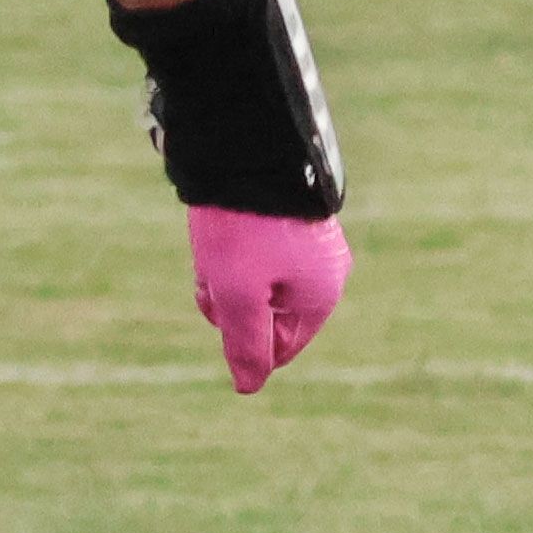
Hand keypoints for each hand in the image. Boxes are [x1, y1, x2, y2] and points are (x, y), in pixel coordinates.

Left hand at [188, 206, 351, 392]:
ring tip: (209, 243)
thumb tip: (248, 387)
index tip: (215, 303)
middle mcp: (324, 266)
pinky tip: (214, 226)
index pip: (282, 345)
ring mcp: (308, 236)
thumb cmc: (244, 227)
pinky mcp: (287, 209)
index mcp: (321, 293)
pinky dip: (231, 243)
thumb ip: (245, 344)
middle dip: (229, 297)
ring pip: (256, 276)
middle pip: (266, 308)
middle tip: (207, 270)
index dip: (242, 337)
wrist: (244, 146)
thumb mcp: (238, 294)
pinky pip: (257, 246)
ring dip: (225, 269)